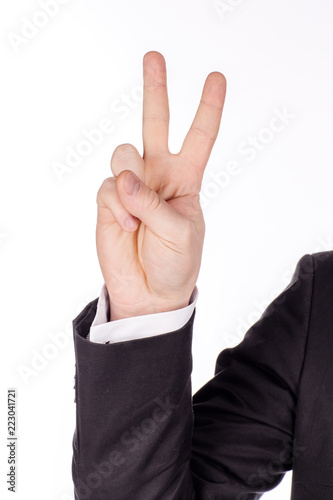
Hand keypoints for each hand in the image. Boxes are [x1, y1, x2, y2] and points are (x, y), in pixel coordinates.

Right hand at [96, 52, 225, 319]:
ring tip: (137, 213)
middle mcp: (158, 175)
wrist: (150, 291)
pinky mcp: (109, 200)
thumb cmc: (176, 262)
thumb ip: (153, 203)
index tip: (216, 78)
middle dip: (156, 90)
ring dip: (130, 177)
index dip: (208, 108)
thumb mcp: (180, 232)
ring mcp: (132, 186)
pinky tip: (126, 226)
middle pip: (155, 123)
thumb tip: (124, 179)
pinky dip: (117, 207)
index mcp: (186, 179)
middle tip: (155, 56)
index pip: (199, 137)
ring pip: (124, 154)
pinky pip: (108, 187)